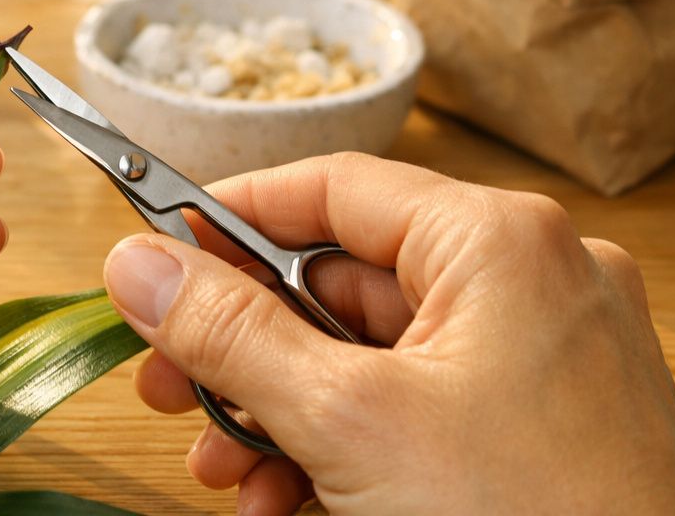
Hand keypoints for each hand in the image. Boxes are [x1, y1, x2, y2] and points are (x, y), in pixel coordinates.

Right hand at [103, 153, 674, 514]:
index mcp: (499, 243)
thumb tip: (134, 265)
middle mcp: (529, 284)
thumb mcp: (346, 420)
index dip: (228, 219)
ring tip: (224, 471)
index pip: (331, 188)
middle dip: (243, 351)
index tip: (153, 256)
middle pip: (338, 283)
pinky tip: (283, 500)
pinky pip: (411, 411)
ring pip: (366, 358)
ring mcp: (539, 362)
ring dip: (278, 412)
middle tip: (165, 384)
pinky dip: (340, 448)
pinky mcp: (537, 431)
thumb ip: (229, 333)